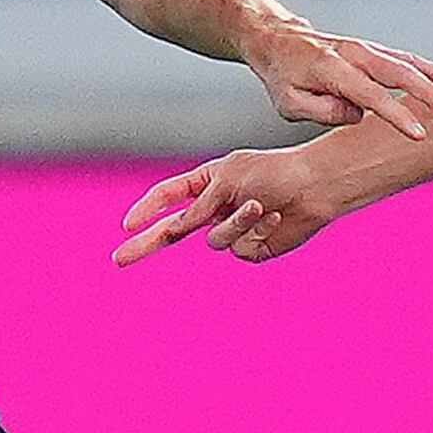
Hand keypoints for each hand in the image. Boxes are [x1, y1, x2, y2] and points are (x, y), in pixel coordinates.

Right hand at [114, 147, 340, 266]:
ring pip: (214, 240)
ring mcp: (232, 230)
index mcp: (206, 184)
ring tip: (259, 205)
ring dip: (235, 223)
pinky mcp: (252, 248)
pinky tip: (275, 217)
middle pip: (171, 233)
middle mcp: (216, 209)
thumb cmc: (272, 173)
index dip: (147, 210)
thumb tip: (175, 231)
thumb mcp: (227, 181)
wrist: (314, 185)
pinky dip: (255, 231)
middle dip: (145, 245)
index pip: (168, 198)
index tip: (127, 225)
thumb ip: (199, 207)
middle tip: (118, 259)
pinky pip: (239, 248)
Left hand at [244, 17, 432, 137]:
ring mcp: (366, 48)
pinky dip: (430, 68)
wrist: (278, 39)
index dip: (395, 114)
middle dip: (426, 91)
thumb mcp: (289, 102)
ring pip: (407, 60)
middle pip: (397, 70)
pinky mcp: (374, 50)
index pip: (369, 94)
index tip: (418, 134)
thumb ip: (321, 110)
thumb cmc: (283, 77)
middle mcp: (354, 53)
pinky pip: (405, 59)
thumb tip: (356, 116)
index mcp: (330, 68)